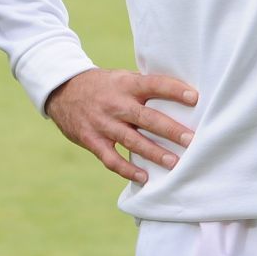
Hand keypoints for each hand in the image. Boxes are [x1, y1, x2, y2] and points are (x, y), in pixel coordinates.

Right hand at [43, 69, 197, 182]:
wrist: (62, 90)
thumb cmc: (102, 86)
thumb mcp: (120, 78)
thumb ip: (143, 87)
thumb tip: (180, 93)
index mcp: (125, 84)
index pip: (153, 84)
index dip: (173, 90)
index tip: (194, 97)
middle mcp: (115, 104)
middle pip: (146, 117)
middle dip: (170, 130)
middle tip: (192, 140)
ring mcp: (102, 123)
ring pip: (131, 141)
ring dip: (154, 153)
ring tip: (175, 163)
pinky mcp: (92, 140)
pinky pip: (111, 159)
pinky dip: (127, 170)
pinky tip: (144, 177)